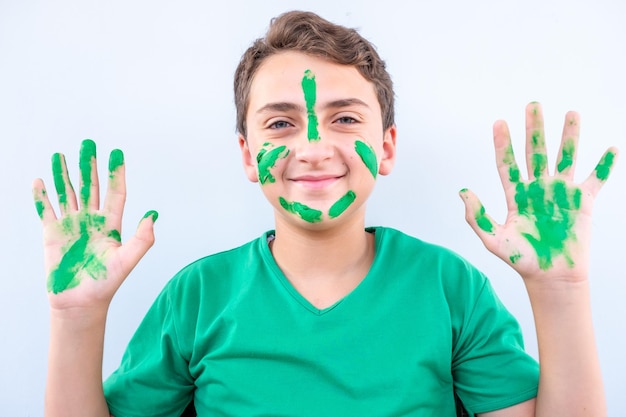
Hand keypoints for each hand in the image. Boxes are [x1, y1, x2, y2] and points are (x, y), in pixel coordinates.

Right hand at [33, 139, 157, 310]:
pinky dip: (42, 196)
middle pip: (90, 187)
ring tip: (60, 154)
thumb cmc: (106, 284)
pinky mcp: (53, 235)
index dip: (116, 174)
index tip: (117, 154)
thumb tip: (154, 215)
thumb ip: (142, 239)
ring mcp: (71, 226)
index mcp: (111, 225)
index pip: (115, 193)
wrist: (80, 303)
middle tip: (88, 143)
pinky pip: (46, 210)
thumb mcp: (127, 260)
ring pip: (68, 194)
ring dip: (63, 175)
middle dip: (89, 165)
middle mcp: (91, 221)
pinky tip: (40, 180)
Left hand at [460, 102, 617, 281]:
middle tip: (533, 105)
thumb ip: (477, 216)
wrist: (551, 277)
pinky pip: (596, 180)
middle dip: (535, 129)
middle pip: (536, 153)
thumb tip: (463, 191)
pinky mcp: (583, 203)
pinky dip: (604, 166)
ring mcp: (561, 193)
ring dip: (569, 136)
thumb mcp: (493, 240)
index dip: (502, 144)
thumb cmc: (522, 260)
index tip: (499, 122)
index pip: (507, 164)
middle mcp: (538, 189)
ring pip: (566, 158)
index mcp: (516, 196)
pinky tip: (611, 148)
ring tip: (572, 113)